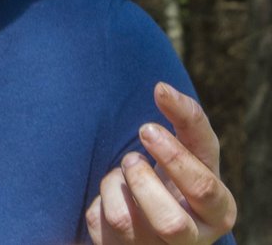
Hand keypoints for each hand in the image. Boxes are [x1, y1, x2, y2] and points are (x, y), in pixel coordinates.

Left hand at [86, 82, 236, 243]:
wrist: (155, 216)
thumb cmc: (177, 175)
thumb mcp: (192, 152)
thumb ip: (187, 122)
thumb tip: (161, 87)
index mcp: (218, 211)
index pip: (203, 186)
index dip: (174, 156)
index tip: (146, 125)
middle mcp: (192, 238)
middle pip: (167, 221)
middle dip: (141, 180)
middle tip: (132, 152)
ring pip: (124, 220)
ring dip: (116, 183)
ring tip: (125, 170)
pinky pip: (99, 221)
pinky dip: (100, 197)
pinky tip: (112, 196)